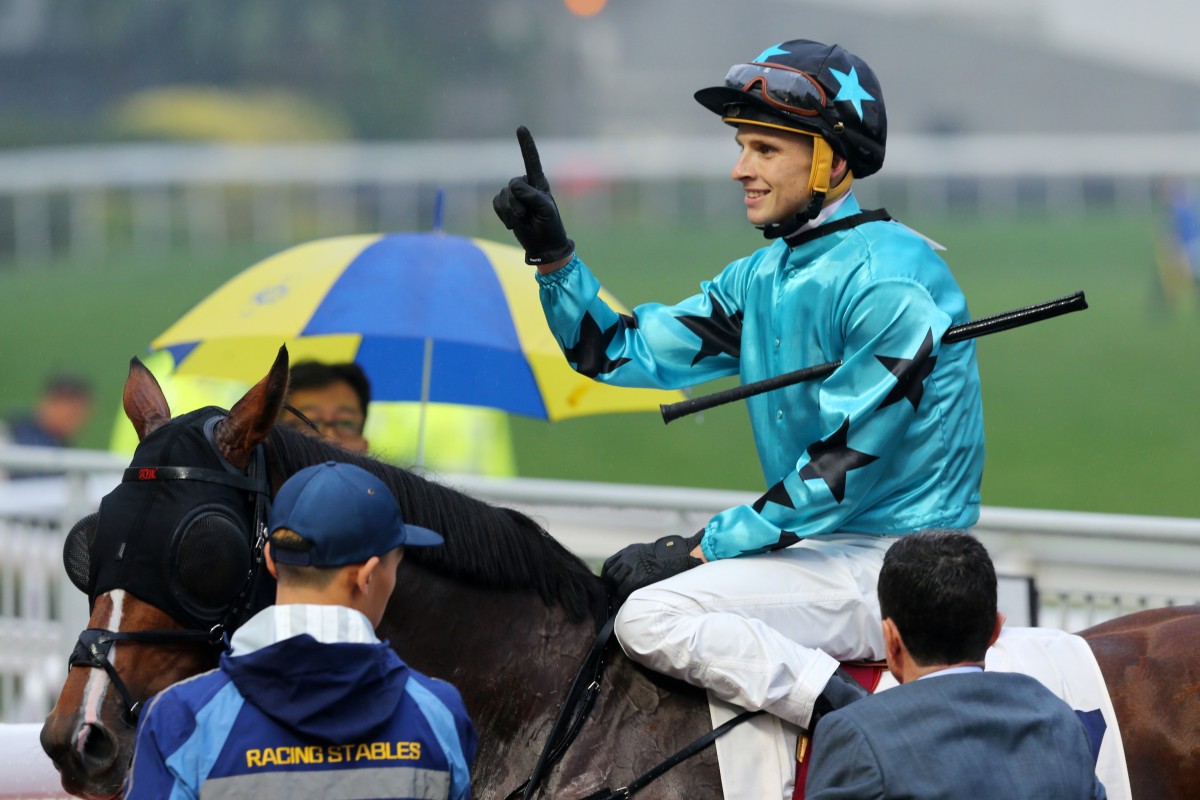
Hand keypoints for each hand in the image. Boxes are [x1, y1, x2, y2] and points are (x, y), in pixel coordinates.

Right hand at [492, 126, 575, 265]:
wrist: (543, 245)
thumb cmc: (549, 226)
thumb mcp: (545, 209)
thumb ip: (531, 195)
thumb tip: (512, 186)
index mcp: (539, 183)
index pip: (532, 160)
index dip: (525, 144)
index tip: (521, 127)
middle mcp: (525, 186)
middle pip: (512, 184)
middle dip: (517, 203)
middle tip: (527, 216)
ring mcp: (514, 196)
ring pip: (503, 195)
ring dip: (510, 212)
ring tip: (522, 221)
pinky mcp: (505, 205)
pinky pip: (496, 204)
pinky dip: (503, 215)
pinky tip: (513, 223)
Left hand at [601, 531, 704, 606]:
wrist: (682, 556)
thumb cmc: (668, 557)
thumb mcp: (647, 553)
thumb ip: (635, 561)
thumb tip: (626, 575)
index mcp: (630, 550)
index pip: (609, 564)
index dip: (607, 576)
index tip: (608, 584)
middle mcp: (628, 557)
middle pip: (611, 574)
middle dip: (611, 585)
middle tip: (614, 595)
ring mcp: (633, 566)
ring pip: (616, 582)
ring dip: (617, 591)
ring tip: (620, 599)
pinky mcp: (639, 577)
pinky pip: (624, 589)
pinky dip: (623, 595)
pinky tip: (625, 600)